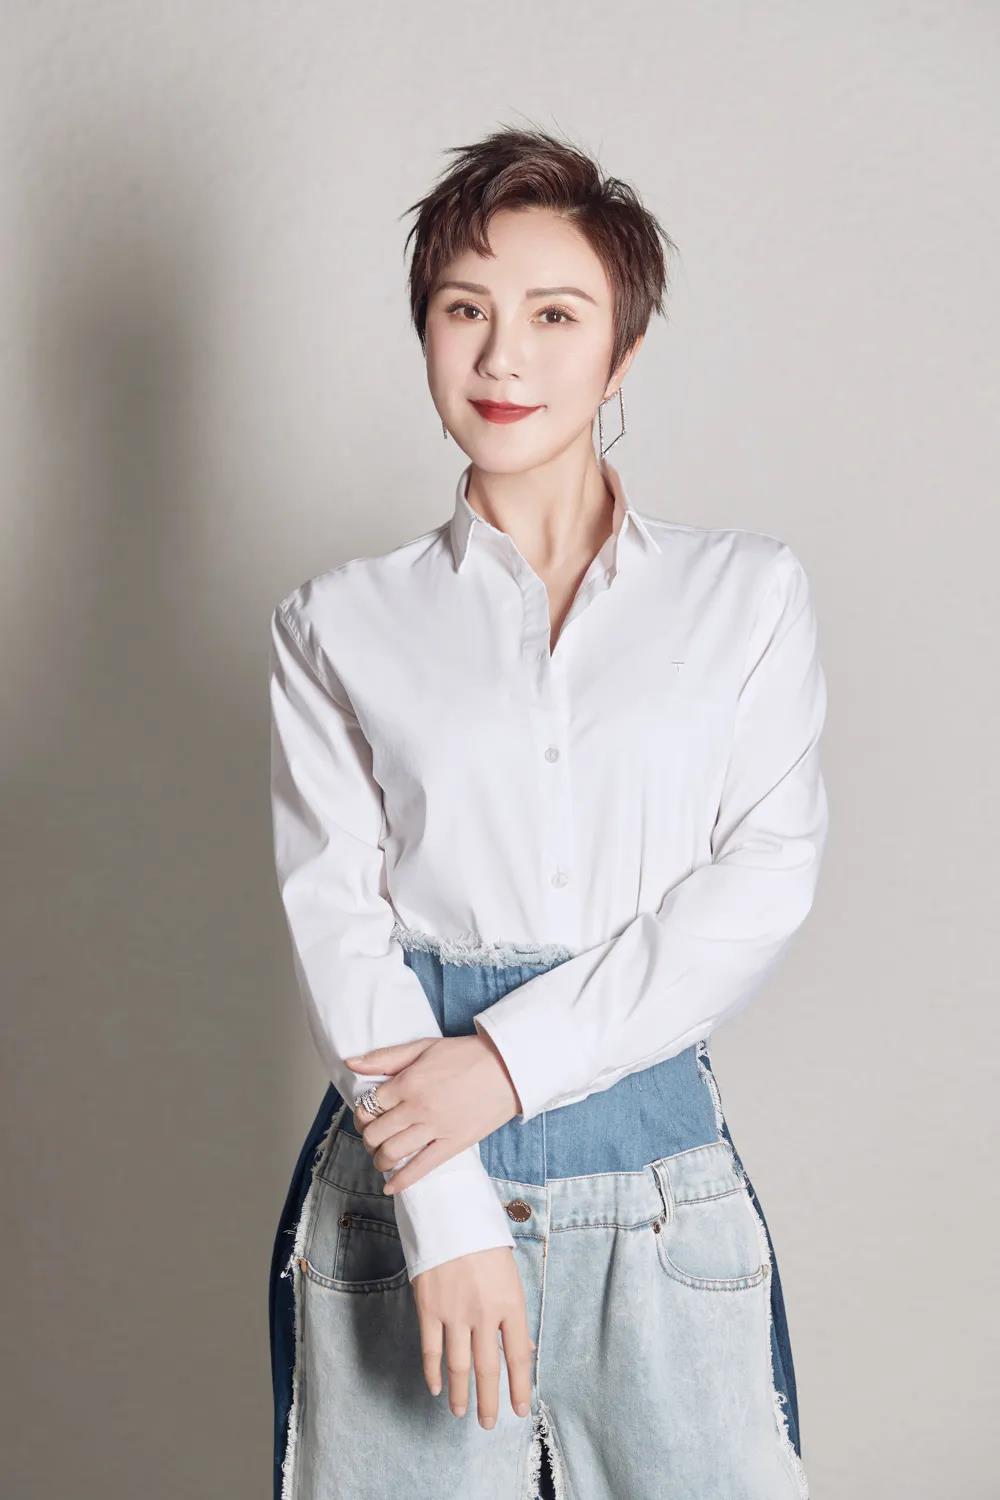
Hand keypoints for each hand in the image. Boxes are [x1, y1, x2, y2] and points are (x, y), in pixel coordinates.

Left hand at [344, 1033, 521, 1192]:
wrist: (507, 1068)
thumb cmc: (465, 1054)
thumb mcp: (423, 1046)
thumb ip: (385, 1057)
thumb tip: (351, 1063)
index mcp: (408, 1082)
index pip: (369, 1105)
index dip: (363, 1112)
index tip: (368, 1114)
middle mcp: (418, 1107)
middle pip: (376, 1132)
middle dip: (368, 1137)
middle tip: (373, 1136)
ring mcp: (435, 1128)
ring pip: (392, 1153)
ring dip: (379, 1159)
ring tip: (381, 1157)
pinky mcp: (453, 1144)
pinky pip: (421, 1168)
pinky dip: (401, 1181)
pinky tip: (390, 1186)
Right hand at [411, 1246, 535, 1425]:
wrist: (450, 1213)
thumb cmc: (484, 1242)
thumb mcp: (510, 1275)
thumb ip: (515, 1315)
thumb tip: (526, 1351)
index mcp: (511, 1303)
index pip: (519, 1357)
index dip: (520, 1388)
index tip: (519, 1411)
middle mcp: (484, 1313)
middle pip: (488, 1369)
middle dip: (489, 1401)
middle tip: (487, 1424)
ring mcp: (455, 1312)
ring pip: (458, 1366)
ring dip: (460, 1394)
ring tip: (461, 1412)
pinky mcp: (429, 1308)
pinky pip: (431, 1349)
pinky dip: (432, 1372)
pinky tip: (435, 1388)